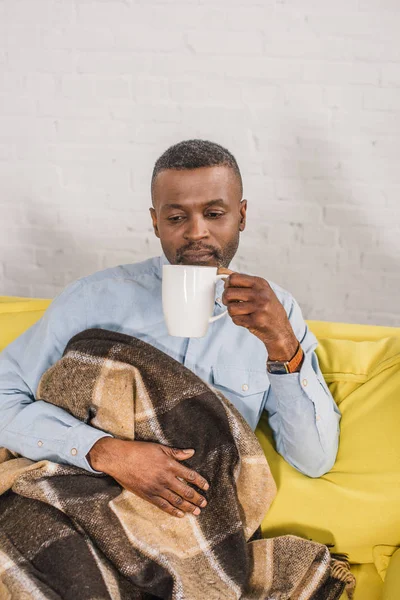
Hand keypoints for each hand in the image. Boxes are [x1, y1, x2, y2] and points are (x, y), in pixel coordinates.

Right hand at [88, 437, 208, 517]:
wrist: (119, 459)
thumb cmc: (139, 451)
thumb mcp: (159, 448)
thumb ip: (176, 452)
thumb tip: (192, 452)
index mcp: (169, 465)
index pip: (190, 475)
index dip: (200, 482)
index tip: (206, 486)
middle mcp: (165, 478)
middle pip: (186, 491)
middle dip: (197, 498)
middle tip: (205, 503)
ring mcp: (157, 488)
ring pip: (176, 501)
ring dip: (188, 507)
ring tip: (197, 512)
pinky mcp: (148, 496)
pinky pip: (163, 506)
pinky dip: (173, 511)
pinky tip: (180, 515)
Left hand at [218, 269, 297, 360]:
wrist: (280, 329)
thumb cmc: (269, 308)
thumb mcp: (260, 290)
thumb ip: (243, 282)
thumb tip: (223, 273)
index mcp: (260, 283)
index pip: (233, 278)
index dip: (227, 285)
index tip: (229, 289)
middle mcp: (260, 294)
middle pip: (228, 293)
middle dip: (226, 300)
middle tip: (231, 303)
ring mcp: (259, 308)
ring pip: (230, 308)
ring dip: (232, 312)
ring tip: (240, 312)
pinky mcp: (256, 321)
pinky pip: (235, 319)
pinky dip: (237, 320)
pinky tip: (246, 319)